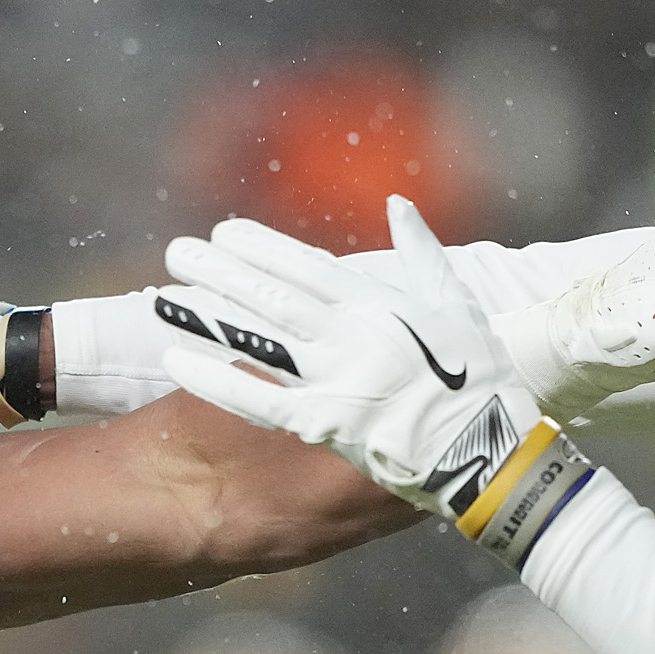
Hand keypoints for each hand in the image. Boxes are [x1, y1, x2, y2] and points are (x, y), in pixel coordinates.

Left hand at [161, 196, 539, 519]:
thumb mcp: (458, 303)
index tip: (224, 231)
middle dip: (220, 271)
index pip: (306, 265)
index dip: (262, 246)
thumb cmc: (479, 377)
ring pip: (258, 338)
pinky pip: (257, 397)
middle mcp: (349, 335)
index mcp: (378, 304)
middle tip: (177, 251)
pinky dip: (215, 378)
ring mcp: (334, 378)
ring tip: (163, 296)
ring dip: (208, 315)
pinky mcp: (323, 424)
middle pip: (271, 296)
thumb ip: (421, 251)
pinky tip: (176, 359)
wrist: (490, 450)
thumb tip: (397, 203)